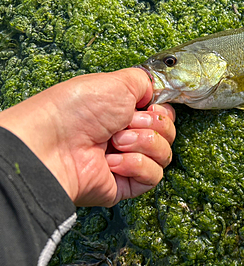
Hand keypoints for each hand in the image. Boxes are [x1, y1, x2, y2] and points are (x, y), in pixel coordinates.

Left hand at [0, 68, 175, 206]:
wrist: (53, 145)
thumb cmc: (76, 110)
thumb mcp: (117, 82)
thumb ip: (144, 81)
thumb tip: (157, 90)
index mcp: (124, 112)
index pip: (163, 114)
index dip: (162, 111)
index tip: (150, 107)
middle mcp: (127, 135)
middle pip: (168, 133)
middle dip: (150, 125)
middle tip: (124, 124)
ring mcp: (127, 161)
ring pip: (164, 154)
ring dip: (142, 144)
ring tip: (115, 143)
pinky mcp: (125, 184)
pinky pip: (153, 176)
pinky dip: (136, 165)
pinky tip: (112, 162)